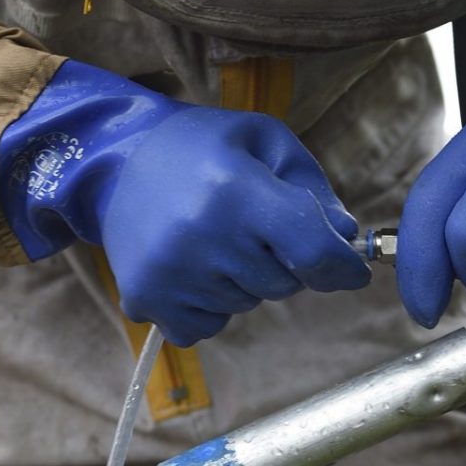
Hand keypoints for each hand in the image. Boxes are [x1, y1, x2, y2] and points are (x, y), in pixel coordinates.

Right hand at [0, 60, 369, 346]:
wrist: (114, 158)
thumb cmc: (201, 146)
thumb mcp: (263, 140)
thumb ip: (312, 187)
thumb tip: (345, 239)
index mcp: (237, 191)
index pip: (314, 252)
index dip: (343, 266)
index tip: (351, 270)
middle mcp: (203, 238)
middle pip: (285, 283)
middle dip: (282, 259)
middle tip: (250, 225)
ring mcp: (171, 275)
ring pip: (248, 303)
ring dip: (244, 278)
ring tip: (212, 236)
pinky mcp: (147, 299)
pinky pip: (210, 325)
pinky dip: (211, 303)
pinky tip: (192, 264)